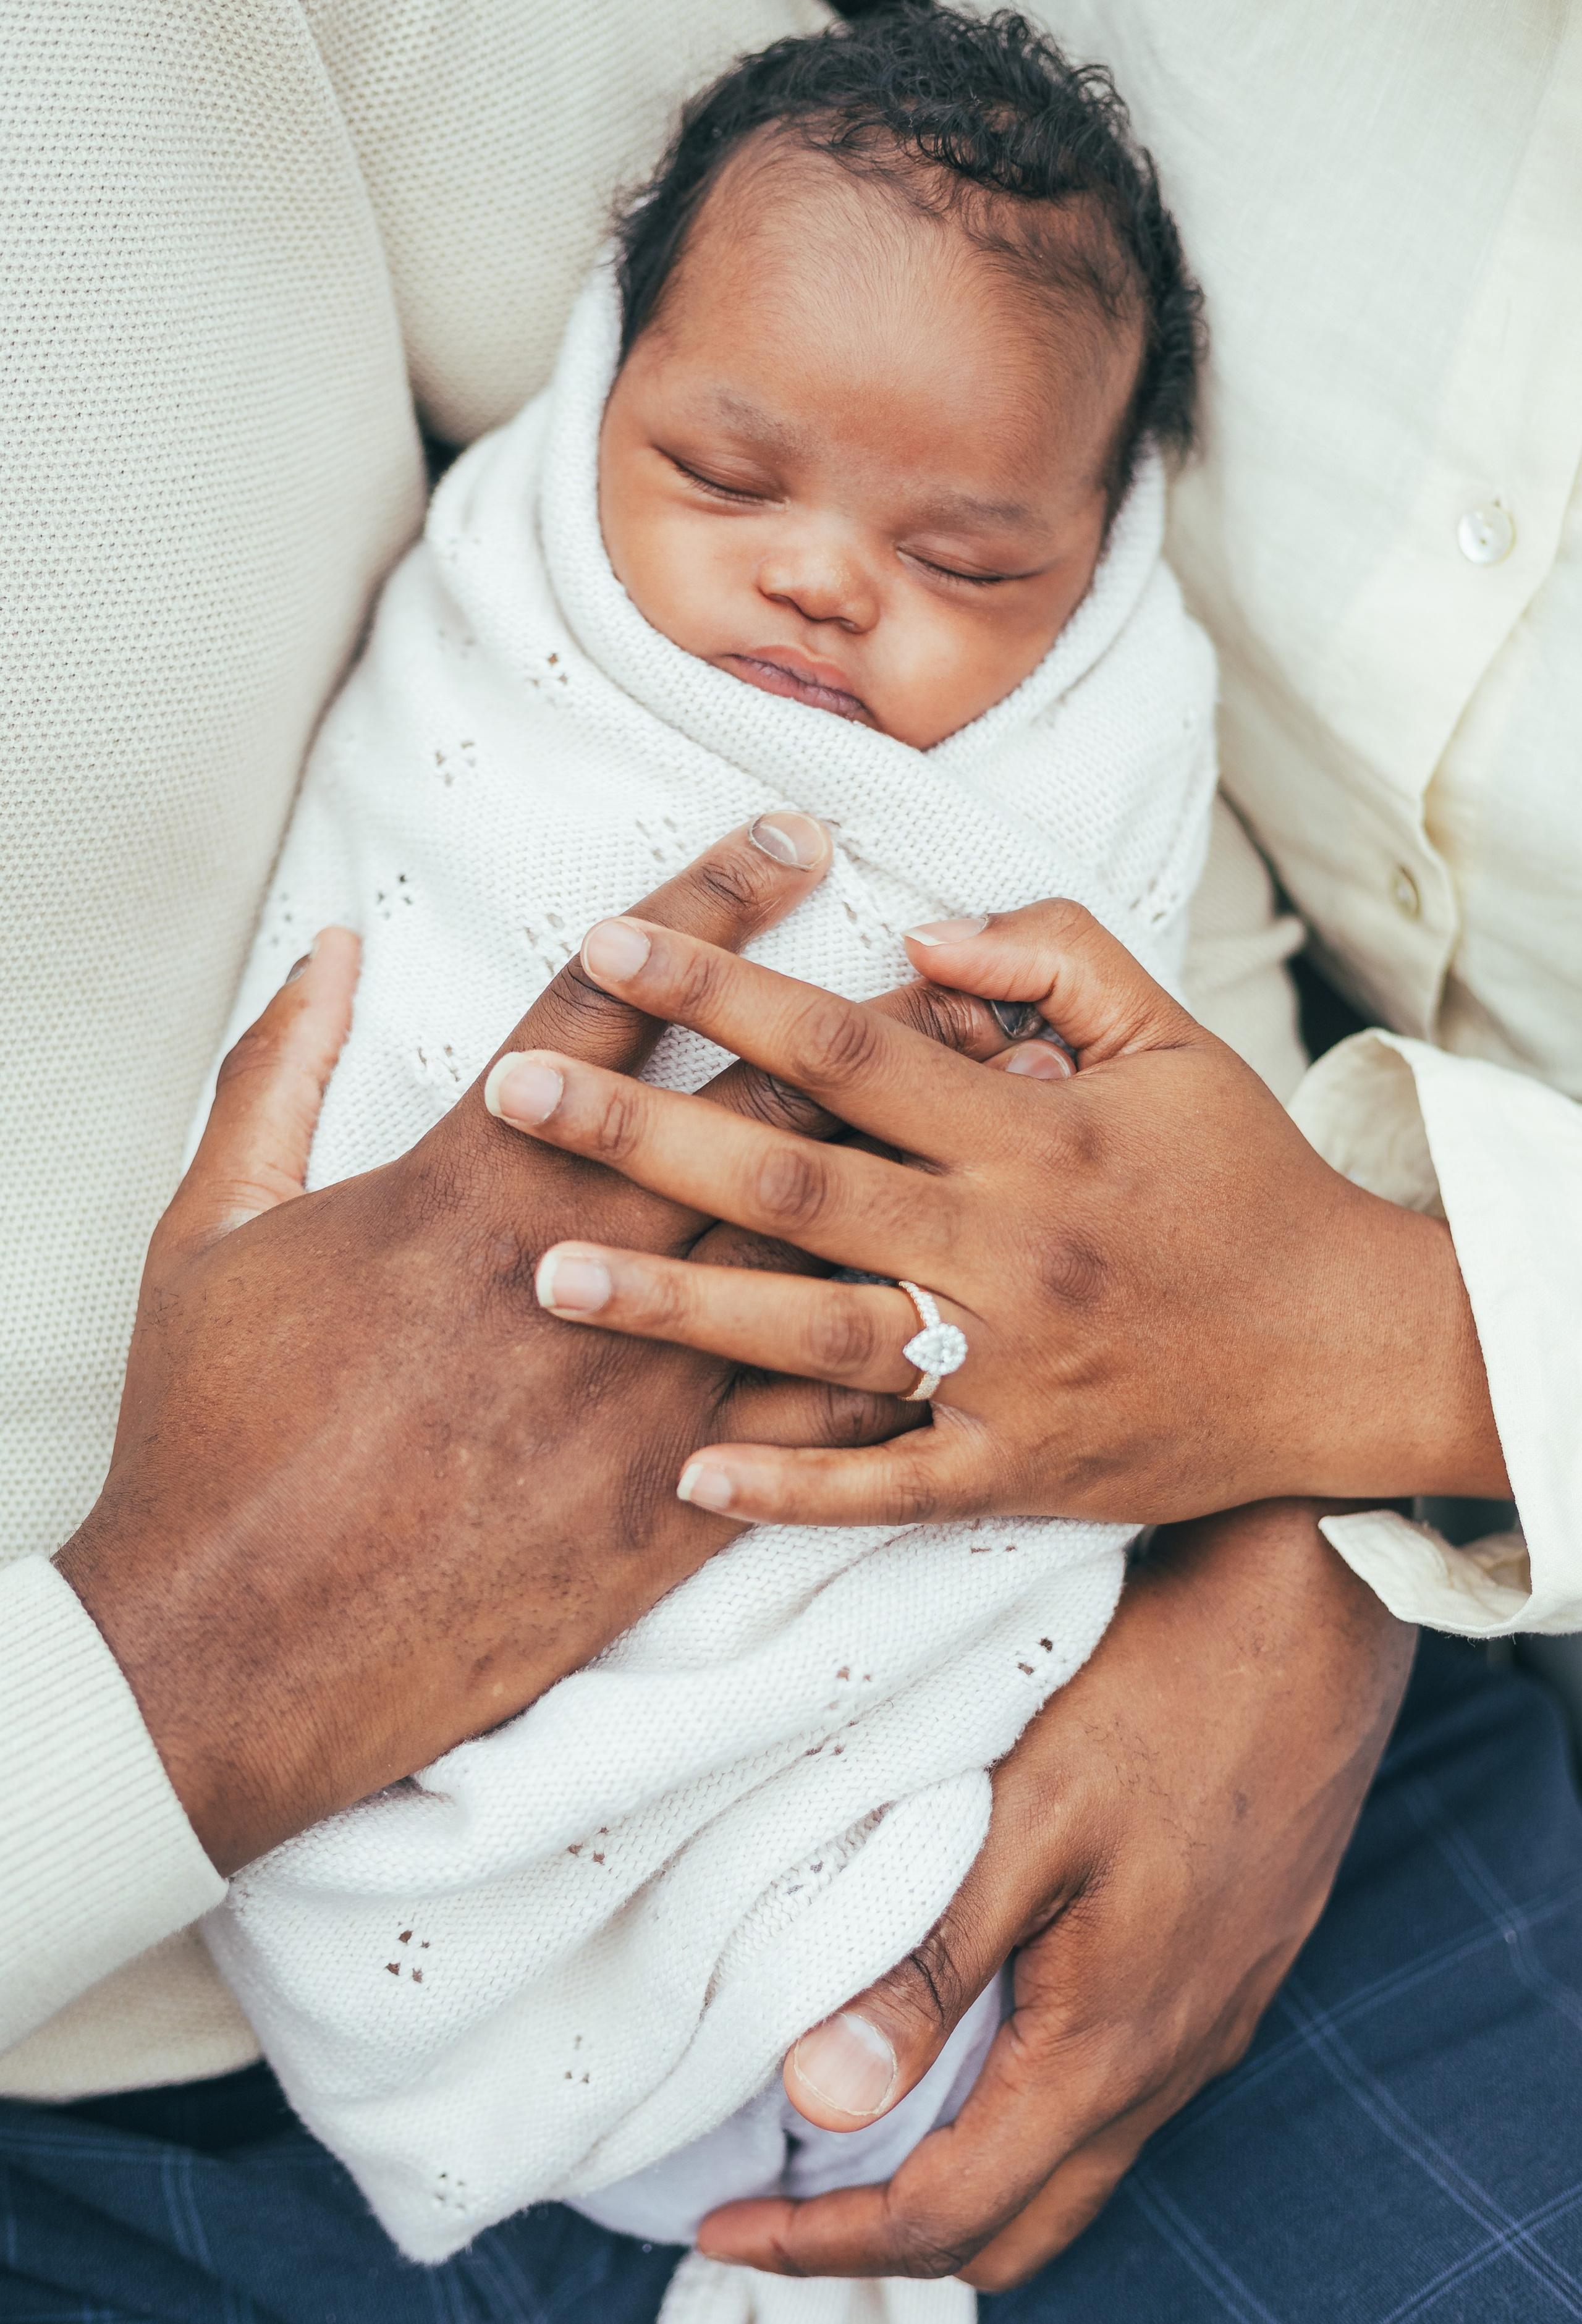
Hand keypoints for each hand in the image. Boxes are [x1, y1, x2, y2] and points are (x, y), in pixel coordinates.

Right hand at [55, 820, 1016, 1873]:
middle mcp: (584, 1263)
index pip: (615, 1001)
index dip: (710, 905)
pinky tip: (972, 1309)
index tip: (795, 839)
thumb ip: (271, 1072)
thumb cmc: (214, 1433)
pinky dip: (903, 1351)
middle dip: (867, 1024)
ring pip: (825, 1248)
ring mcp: (645, 1384)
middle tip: (955, 966)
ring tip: (1007, 1113)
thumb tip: (320, 947)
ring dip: (924, 1171)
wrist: (246, 1645)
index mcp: (473, 1183)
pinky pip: (823, 1413)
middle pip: (762, 1109)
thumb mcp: (213, 1229)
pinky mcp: (677, 1498)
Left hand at [495, 898, 1507, 1523]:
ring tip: (544, 1274)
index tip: (608, 948)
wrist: (1347, 1352)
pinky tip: (686, 1469)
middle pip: (791, 1182)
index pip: (845, 1045)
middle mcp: (1005, 1248)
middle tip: (510, 1095)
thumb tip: (919, 932)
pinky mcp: (1014, 1470)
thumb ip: (1056, 956)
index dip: (720, 991)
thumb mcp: (1174, 1038)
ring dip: (671, 1308)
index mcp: (1033, 1132)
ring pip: (809, 1334)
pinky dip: (790, 1481)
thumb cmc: (1246, 1179)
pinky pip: (885, 1483)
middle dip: (641, 1135)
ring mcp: (1006, 1369)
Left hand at [694, 1502, 1418, 2285]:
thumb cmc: (1165, 1690)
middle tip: (778, 2199)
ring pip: (1071, 2162)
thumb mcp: (1027, 1817)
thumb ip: (932, 1966)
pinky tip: (967, 2028)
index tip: (724, 2227)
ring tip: (853, 2124)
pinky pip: (1116, 2089)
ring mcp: (1209, 2014)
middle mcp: (1172, 2058)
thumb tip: (820, 2100)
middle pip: (1020, 2228)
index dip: (826, 2247)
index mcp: (1110, 2045)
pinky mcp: (1224, 1962)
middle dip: (892, 2240)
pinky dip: (1021, 2106)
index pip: (948, 2216)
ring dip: (960, 2173)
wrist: (1318, 1605)